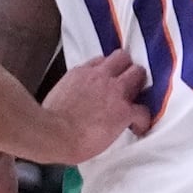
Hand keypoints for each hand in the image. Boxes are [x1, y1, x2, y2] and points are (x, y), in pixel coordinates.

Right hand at [34, 49, 150, 165]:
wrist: (54, 135)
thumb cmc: (48, 122)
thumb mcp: (56, 95)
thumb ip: (71, 90)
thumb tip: (74, 100)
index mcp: (80, 73)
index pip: (100, 61)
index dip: (107, 70)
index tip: (107, 78)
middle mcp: (99, 76)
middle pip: (123, 58)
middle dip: (126, 69)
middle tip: (127, 84)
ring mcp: (115, 92)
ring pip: (138, 73)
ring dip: (139, 85)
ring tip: (135, 100)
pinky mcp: (124, 111)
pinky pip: (144, 111)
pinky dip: (142, 120)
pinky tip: (137, 128)